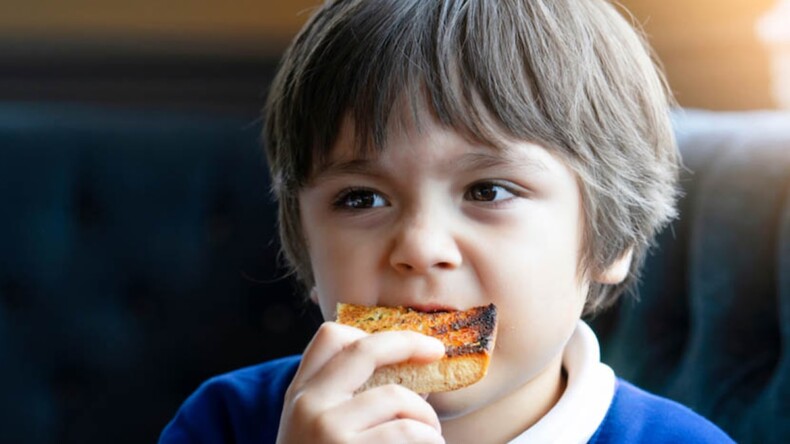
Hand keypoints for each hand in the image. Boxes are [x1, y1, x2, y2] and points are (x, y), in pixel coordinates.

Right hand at [276, 322, 445, 443]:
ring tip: (428, 441)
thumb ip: (346, 401)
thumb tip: (411, 369)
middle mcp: (309, 407)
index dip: (371, 334)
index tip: (403, 342)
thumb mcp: (318, 433)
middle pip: (366, 350)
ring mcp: (330, 431)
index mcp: (300, 396)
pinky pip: (413, 436)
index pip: (330, 338)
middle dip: (410, 343)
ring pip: (400, 400)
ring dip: (427, 422)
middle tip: (436, 352)